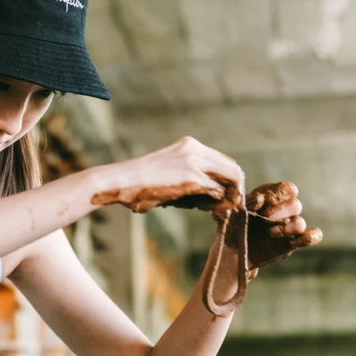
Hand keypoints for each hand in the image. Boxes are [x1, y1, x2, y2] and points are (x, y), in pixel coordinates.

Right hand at [91, 137, 242, 212]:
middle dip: (235, 188)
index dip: (228, 180)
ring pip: (230, 177)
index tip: (224, 196)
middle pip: (232, 167)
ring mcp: (194, 161)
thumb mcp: (167, 173)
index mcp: (189, 145)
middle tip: (230, 206)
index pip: (222, 160)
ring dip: (229, 196)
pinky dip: (217, 202)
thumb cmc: (138, 184)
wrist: (120, 182)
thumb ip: (189, 179)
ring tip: (219, 210)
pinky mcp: (191, 177)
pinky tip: (208, 210)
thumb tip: (210, 196)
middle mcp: (194, 149)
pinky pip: (216, 190)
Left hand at [217, 181, 322, 271]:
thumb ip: (244, 203)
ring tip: (270, 233)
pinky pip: (313, 236)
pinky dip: (309, 237)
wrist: (231, 251)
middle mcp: (283, 210)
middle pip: (295, 204)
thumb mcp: (231, 213)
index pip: (286, 189)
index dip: (277, 195)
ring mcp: (289, 226)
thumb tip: (260, 198)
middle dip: (279, 211)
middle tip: (264, 218)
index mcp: (270, 196)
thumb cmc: (231, 227)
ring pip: (300, 222)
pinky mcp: (293, 242)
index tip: (261, 202)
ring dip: (286, 227)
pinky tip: (292, 242)